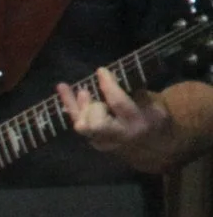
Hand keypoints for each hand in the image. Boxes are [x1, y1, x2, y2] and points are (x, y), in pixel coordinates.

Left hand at [58, 67, 181, 172]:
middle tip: (96, 95)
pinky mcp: (93, 141)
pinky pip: (78, 123)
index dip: (108, 86)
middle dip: (93, 107)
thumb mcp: (153, 104)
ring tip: (83, 91)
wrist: (154, 145)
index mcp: (137, 122)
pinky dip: (70, 106)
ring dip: (78, 106)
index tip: (101, 71)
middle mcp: (118, 135)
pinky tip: (62, 87)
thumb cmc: (152, 116)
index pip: (119, 104)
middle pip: (95, 124)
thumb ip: (137, 92)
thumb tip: (115, 76)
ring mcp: (103, 141)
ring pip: (82, 126)